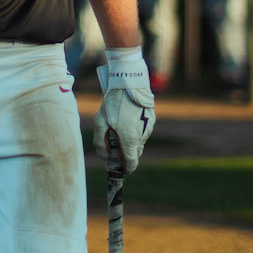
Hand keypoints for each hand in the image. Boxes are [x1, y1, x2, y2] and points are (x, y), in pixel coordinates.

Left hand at [93, 49, 154, 174]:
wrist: (129, 83)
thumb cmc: (113, 103)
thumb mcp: (100, 122)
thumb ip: (100, 142)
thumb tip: (104, 156)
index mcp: (130, 140)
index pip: (131, 163)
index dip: (126, 169)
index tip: (120, 169)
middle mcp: (142, 136)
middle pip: (135, 153)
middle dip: (125, 153)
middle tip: (113, 147)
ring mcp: (149, 127)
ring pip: (139, 141)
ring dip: (130, 141)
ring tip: (118, 128)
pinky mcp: (152, 119)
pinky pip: (143, 131)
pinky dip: (136, 131)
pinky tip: (126, 120)